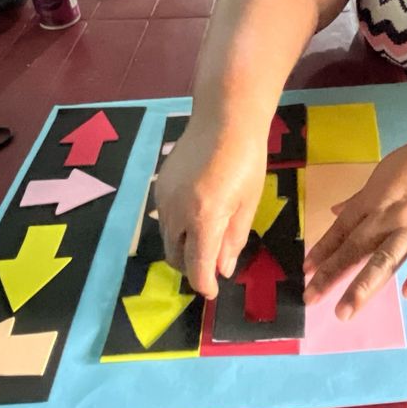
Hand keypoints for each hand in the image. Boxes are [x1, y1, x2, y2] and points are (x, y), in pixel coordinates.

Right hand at [155, 120, 267, 298]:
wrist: (223, 117)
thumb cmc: (246, 158)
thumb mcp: (248, 203)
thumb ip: (233, 240)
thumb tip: (222, 269)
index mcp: (204, 218)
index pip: (196, 266)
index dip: (204, 284)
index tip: (212, 291)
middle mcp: (176, 212)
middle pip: (175, 257)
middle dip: (192, 267)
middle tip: (213, 264)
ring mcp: (163, 198)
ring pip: (167, 239)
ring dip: (183, 248)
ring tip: (207, 238)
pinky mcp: (159, 186)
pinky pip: (164, 219)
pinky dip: (177, 228)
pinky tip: (197, 213)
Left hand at [303, 132, 406, 317]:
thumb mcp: (386, 171)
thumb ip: (361, 197)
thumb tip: (335, 210)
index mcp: (374, 199)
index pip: (343, 228)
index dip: (323, 250)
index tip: (305, 272)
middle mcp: (390, 215)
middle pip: (356, 248)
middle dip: (332, 273)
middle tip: (311, 298)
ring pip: (385, 259)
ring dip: (363, 285)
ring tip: (345, 309)